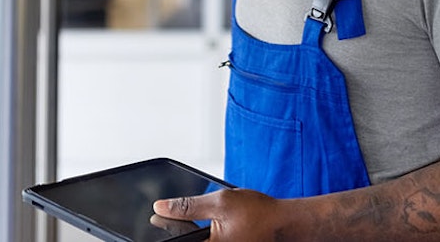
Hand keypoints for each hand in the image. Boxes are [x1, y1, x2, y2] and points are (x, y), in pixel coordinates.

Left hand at [153, 188, 287, 241]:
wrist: (285, 225)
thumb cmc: (260, 214)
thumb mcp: (221, 202)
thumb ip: (188, 206)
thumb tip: (162, 207)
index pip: (176, 241)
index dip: (163, 229)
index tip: (154, 221)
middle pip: (186, 241)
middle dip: (179, 232)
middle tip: (175, 216)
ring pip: (197, 241)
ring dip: (193, 235)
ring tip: (206, 223)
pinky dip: (205, 236)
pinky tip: (211, 228)